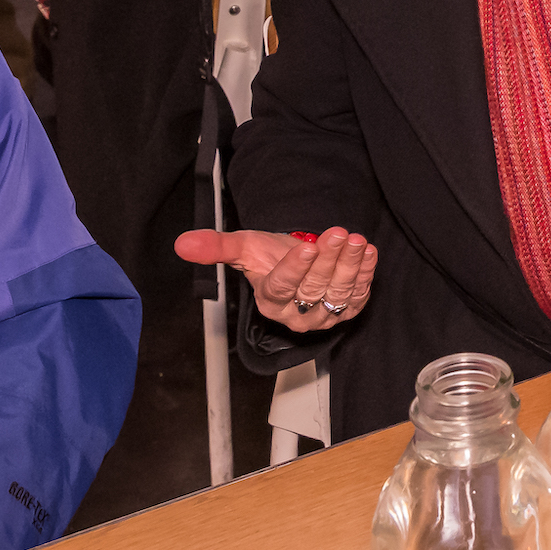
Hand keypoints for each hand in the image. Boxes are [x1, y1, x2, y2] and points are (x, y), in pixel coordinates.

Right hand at [175, 225, 378, 332]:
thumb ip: (215, 247)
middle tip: (337, 234)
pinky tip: (368, 253)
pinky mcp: (346, 311)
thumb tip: (182, 244)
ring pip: (338, 292)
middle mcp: (297, 313)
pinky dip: (365, 273)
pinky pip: (358, 295)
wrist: (299, 260)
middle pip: (313, 287)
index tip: (304, 247)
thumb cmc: (270, 255)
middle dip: (327, 259)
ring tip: (355, 240)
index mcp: (270, 301)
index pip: (281, 287)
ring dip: (350, 265)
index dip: (294, 269)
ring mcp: (324, 315)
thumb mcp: (243, 247)